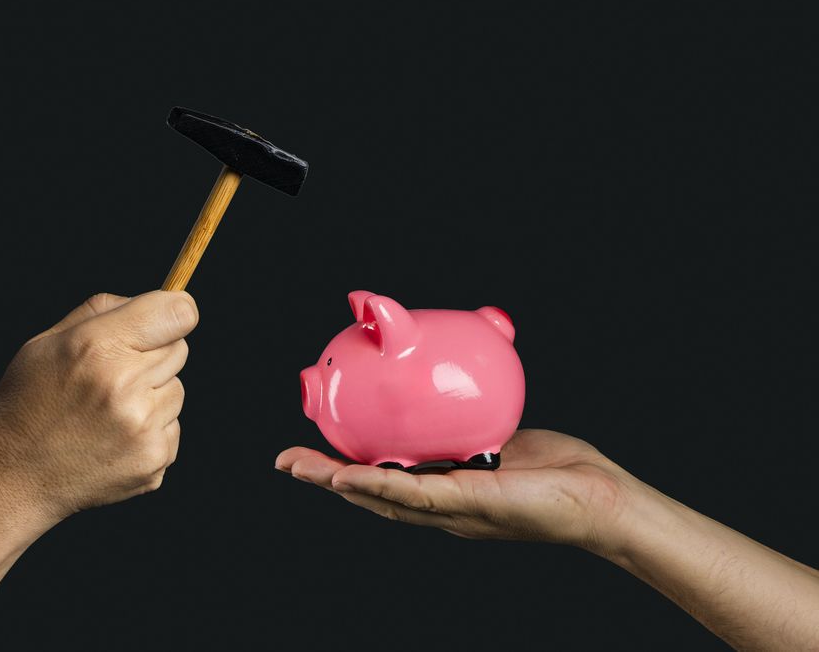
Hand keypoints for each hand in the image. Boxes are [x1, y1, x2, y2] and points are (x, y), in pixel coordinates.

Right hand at [0, 290, 197, 527]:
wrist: (11, 480)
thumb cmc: (26, 404)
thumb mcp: (46, 342)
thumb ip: (103, 310)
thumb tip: (157, 300)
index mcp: (98, 347)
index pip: (179, 313)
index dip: (174, 312)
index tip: (165, 320)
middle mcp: (125, 386)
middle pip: (180, 348)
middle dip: (154, 354)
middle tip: (114, 374)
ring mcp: (143, 427)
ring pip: (178, 389)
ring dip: (153, 394)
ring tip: (108, 410)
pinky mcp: (154, 459)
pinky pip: (173, 427)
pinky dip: (151, 430)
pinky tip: (114, 437)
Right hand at [276, 429, 634, 551]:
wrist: (600, 499)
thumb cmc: (556, 470)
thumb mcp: (498, 432)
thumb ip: (468, 416)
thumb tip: (450, 376)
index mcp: (442, 489)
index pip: (383, 478)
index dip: (343, 467)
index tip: (313, 450)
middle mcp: (439, 505)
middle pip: (369, 493)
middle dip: (323, 477)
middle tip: (286, 460)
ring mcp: (450, 510)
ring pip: (381, 498)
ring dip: (336, 483)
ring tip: (301, 468)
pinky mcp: (467, 505)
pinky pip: (415, 493)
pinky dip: (377, 485)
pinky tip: (347, 476)